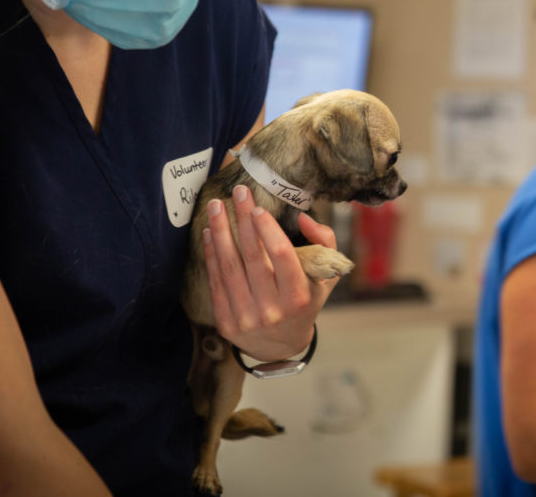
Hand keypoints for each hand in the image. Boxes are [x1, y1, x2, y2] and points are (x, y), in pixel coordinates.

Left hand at [202, 185, 338, 360]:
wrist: (281, 344)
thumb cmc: (306, 301)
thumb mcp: (325, 276)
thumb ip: (324, 242)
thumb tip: (303, 217)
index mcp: (299, 297)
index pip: (282, 257)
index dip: (269, 230)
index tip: (258, 208)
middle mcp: (272, 309)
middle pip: (253, 256)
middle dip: (243, 220)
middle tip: (237, 192)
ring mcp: (246, 317)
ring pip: (230, 266)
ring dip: (220, 232)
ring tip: (215, 206)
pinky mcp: (225, 321)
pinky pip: (216, 281)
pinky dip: (211, 254)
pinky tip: (210, 232)